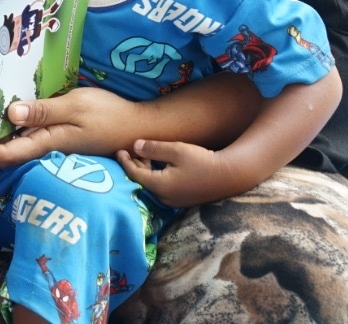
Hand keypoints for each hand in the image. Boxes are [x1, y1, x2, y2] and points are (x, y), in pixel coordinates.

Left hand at [0, 88, 141, 165]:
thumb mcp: (75, 107)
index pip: (4, 155)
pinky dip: (13, 119)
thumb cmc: (108, 115)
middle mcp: (43, 145)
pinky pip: (28, 129)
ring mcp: (49, 140)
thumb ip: (43, 111)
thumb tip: (9, 113)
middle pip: (4, 148)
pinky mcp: (55, 131)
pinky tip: (4, 102)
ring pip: (15, 138)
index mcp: (45, 143)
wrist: (137, 125)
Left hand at [117, 139, 241, 208]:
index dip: (125, 162)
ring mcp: (172, 201)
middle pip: (141, 181)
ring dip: (145, 170)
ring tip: (142, 155)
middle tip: (129, 150)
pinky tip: (157, 165)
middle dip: (134, 165)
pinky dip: (155, 176)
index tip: (119, 150)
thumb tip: (135, 145)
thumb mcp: (177, 150)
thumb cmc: (202, 161)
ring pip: (151, 185)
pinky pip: (161, 188)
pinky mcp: (180, 200)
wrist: (228, 176)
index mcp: (160, 186)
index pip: (134, 174)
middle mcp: (163, 197)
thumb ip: (154, 149)